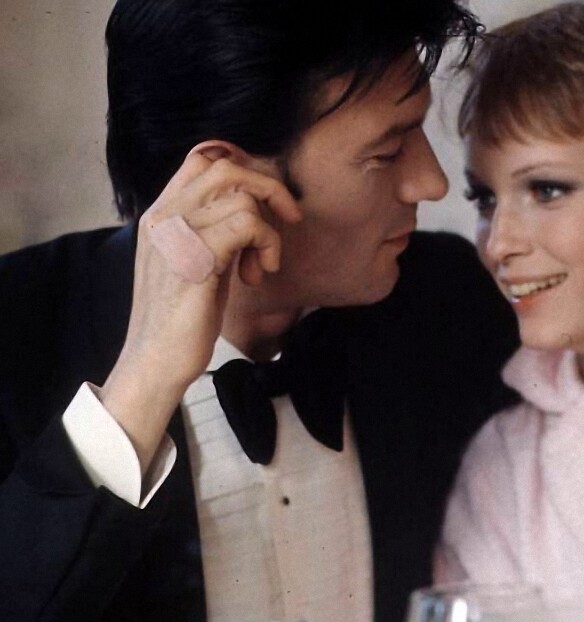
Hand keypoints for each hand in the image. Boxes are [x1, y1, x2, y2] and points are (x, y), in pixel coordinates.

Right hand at [101, 144, 301, 472]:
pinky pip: (248, 224)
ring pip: (242, 197)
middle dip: (269, 188)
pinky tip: (257, 275)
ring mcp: (176, 235)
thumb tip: (253, 209)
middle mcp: (164, 216)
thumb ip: (213, 230)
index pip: (202, 158)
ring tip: (260, 266)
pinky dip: (266, 246)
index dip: (244, 168)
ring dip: (268, 231)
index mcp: (161, 213)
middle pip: (225, 165)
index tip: (266, 202)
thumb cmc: (182, 318)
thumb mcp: (196, 261)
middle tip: (286, 221)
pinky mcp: (195, 258)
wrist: (155, 361)